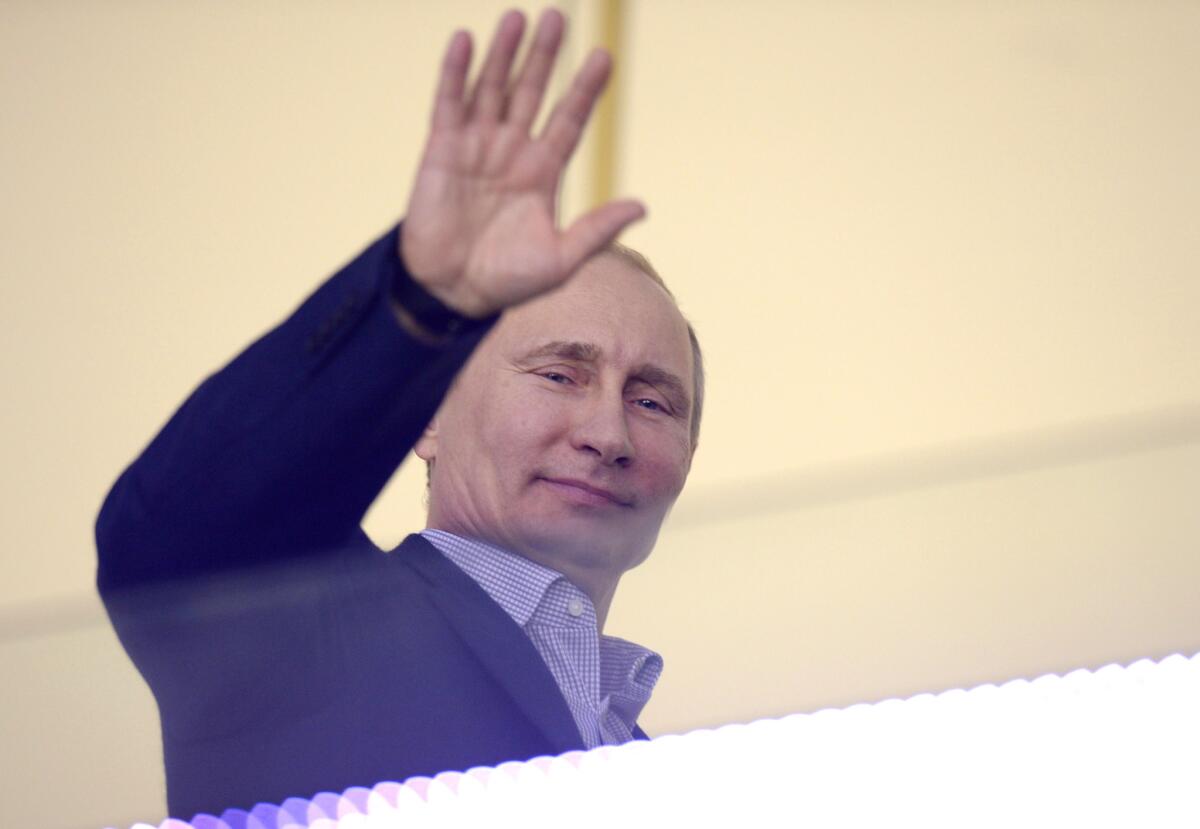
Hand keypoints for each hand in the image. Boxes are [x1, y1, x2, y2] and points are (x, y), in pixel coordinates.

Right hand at [400, 9, 644, 318]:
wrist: (454, 294)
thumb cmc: (509, 281)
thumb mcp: (562, 259)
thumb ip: (598, 229)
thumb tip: (642, 207)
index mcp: (543, 173)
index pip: (569, 120)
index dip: (584, 89)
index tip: (604, 57)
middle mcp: (511, 151)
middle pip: (532, 92)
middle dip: (544, 56)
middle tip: (557, 17)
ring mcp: (476, 147)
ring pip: (493, 89)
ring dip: (504, 54)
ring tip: (518, 16)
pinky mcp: (442, 151)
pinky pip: (449, 104)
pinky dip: (456, 72)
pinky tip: (465, 40)